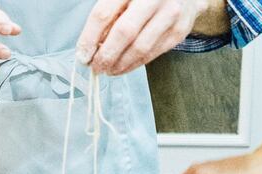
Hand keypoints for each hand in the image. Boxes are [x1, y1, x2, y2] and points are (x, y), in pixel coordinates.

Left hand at [76, 0, 226, 75]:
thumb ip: (108, 14)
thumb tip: (92, 46)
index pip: (103, 14)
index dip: (89, 38)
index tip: (82, 55)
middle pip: (123, 33)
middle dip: (106, 56)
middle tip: (96, 67)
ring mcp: (170, 14)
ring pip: (140, 48)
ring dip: (120, 65)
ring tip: (108, 70)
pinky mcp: (179, 31)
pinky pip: (153, 54)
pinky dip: (135, 64)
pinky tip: (123, 67)